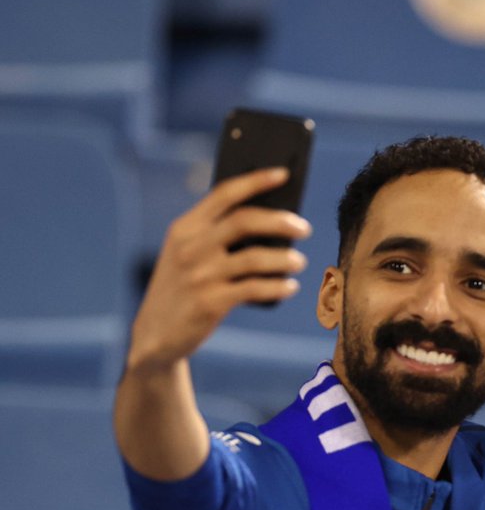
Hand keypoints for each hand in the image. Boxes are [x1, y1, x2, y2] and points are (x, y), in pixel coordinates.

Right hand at [125, 167, 312, 374]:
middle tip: (304, 228)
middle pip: (245, 221)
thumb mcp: (188, 255)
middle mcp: (191, 247)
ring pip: (255, 257)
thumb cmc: (183, 289)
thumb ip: (217, 236)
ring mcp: (200, 275)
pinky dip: (278, 286)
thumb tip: (272, 224)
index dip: (256, 180)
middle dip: (281, 221)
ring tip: (299, 262)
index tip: (282, 174)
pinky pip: (255, 289)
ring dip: (285, 259)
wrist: (155, 334)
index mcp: (185, 227)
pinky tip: (290, 287)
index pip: (224, 194)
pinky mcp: (210, 302)